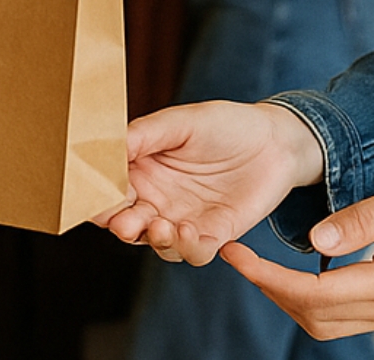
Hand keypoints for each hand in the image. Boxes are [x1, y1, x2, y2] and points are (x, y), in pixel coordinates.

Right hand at [97, 100, 324, 264]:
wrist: (275, 140)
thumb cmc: (224, 124)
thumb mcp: (180, 122)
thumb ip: (142, 135)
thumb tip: (103, 147)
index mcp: (140, 172)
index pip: (108, 192)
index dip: (99, 197)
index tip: (97, 196)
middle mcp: (157, 200)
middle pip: (128, 224)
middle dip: (123, 227)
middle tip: (125, 224)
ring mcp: (184, 219)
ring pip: (159, 245)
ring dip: (157, 240)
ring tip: (162, 226)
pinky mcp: (215, 233)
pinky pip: (196, 252)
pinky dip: (190, 248)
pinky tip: (190, 230)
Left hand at [219, 172, 373, 338]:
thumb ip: (364, 218)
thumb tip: (313, 241)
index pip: (315, 293)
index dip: (267, 277)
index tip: (235, 253)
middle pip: (313, 317)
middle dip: (269, 289)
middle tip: (237, 254)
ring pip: (327, 323)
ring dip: (287, 298)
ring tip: (258, 263)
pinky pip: (344, 316)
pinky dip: (311, 299)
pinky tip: (297, 272)